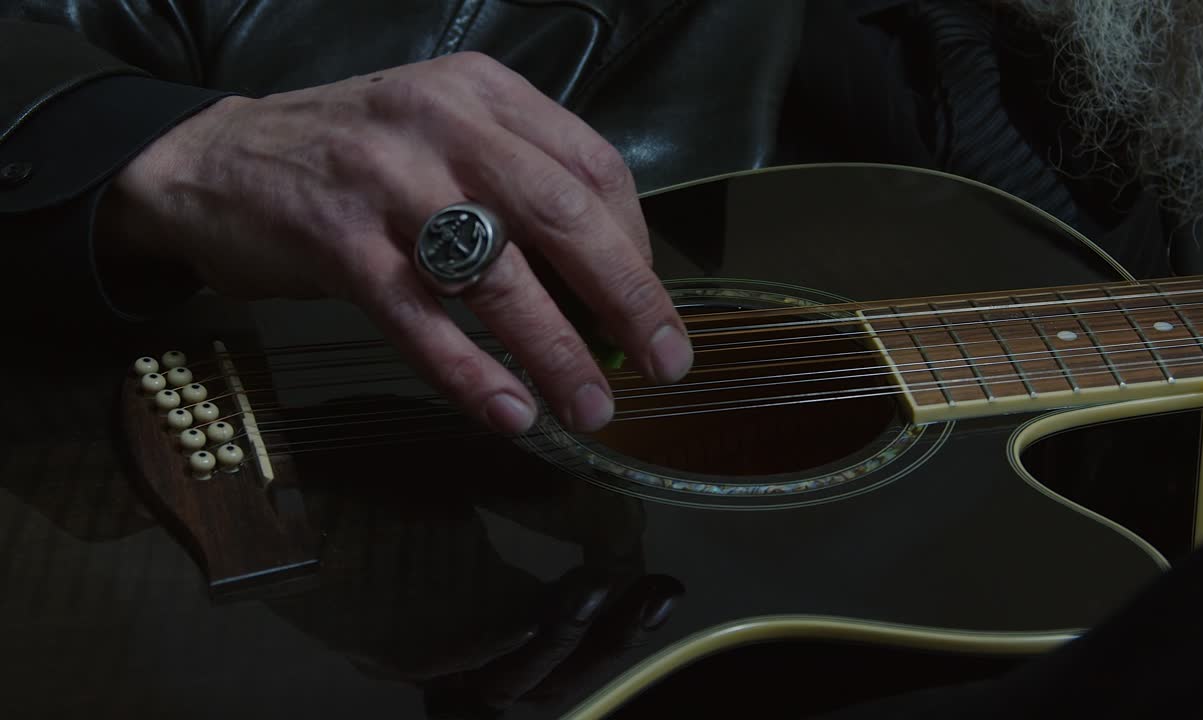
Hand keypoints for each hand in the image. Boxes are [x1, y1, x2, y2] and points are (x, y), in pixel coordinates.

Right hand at [98, 52, 692, 433]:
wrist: (211, 161)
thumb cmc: (351, 161)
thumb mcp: (442, 138)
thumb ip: (518, 187)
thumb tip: (606, 288)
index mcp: (483, 93)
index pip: (593, 165)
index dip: (636, 246)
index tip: (650, 309)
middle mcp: (442, 122)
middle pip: (563, 213)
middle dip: (628, 297)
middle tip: (666, 365)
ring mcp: (386, 178)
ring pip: (495, 272)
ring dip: (556, 350)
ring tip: (592, 409)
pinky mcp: (334, 238)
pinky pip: (418, 317)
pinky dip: (469, 372)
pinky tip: (509, 412)